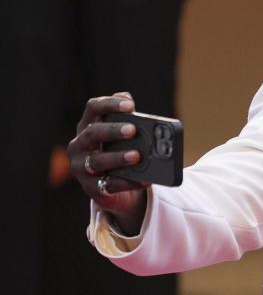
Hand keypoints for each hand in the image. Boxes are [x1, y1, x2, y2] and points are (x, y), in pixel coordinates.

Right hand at [67, 92, 147, 234]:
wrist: (116, 190)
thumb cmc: (119, 154)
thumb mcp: (124, 139)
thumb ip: (132, 123)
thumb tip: (151, 120)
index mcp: (87, 127)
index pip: (93, 108)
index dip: (110, 104)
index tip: (130, 105)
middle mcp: (79, 145)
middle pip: (92, 132)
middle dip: (113, 130)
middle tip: (133, 129)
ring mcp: (82, 167)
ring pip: (97, 161)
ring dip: (118, 157)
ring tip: (137, 156)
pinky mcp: (92, 188)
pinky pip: (110, 185)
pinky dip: (129, 182)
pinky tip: (145, 180)